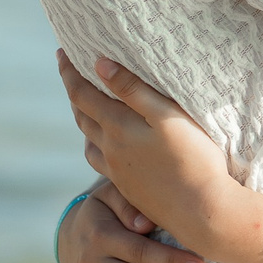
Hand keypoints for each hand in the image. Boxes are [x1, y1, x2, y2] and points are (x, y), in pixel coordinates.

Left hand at [56, 50, 262, 262]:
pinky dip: (92, 142)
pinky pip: (98, 159)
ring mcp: (117, 170)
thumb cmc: (193, 158)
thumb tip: (99, 63)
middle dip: (73, 90)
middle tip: (71, 70)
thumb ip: (132, 89)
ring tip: (83, 103)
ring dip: (81, 116)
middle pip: (81, 114)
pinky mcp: (127, 186)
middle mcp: (110, 149)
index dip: (69, 71)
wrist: (201, 211)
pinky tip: (101, 143)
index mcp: (117, 127)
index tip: (61, 52)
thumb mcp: (166, 115)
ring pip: (88, 138)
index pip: (82, 94)